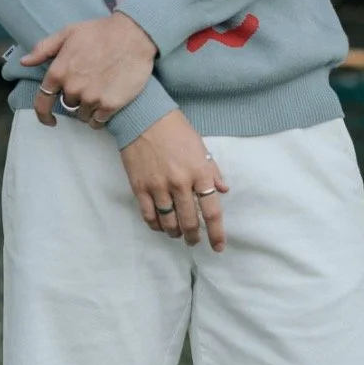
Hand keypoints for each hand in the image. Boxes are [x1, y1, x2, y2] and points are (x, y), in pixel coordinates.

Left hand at [20, 13, 157, 126]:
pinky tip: (107, 105)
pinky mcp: (110, 105)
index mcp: (59, 71)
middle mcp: (73, 88)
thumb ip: (44, 48)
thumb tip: (24, 61)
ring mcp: (92, 98)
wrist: (134, 35)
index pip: (42, 102)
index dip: (43, 114)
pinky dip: (100, 117)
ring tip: (101, 91)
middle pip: (68, 105)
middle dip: (76, 98)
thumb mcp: (69, 32)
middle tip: (90, 83)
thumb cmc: (101, 31)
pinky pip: (98, 122)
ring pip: (84, 115)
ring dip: (89, 108)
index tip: (49, 120)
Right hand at [120, 111, 229, 252]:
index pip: (212, 211)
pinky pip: (149, 216)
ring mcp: (159, 187)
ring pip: (169, 222)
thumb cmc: (175, 129)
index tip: (218, 247)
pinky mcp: (140, 188)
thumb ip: (212, 170)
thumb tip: (223, 190)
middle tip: (194, 240)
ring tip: (177, 234)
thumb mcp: (200, 146)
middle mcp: (180, 183)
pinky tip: (160, 225)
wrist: (143, 117)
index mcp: (199, 172)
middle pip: (190, 222)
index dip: (216, 233)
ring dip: (175, 233)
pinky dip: (156, 225)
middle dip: (193, 236)